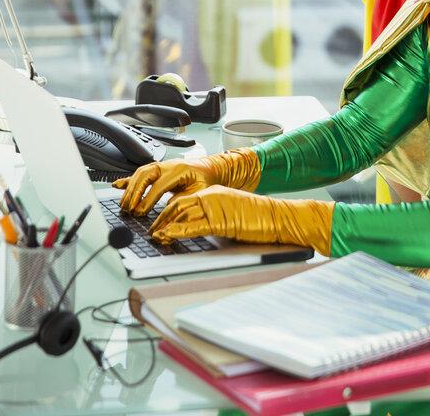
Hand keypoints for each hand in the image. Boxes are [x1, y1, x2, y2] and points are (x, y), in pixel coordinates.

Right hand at [113, 148, 259, 215]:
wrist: (210, 168)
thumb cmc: (206, 180)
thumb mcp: (200, 192)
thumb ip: (185, 199)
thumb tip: (168, 209)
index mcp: (179, 170)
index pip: (159, 185)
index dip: (148, 199)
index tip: (140, 213)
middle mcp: (168, 165)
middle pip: (145, 175)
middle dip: (134, 192)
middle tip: (128, 209)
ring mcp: (162, 166)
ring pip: (140, 173)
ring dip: (130, 188)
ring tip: (124, 204)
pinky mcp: (158, 170)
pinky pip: (140, 173)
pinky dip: (128, 180)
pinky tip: (117, 185)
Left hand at [148, 184, 333, 255]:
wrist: (279, 217)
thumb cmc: (258, 218)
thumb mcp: (230, 213)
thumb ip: (213, 216)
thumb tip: (194, 227)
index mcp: (213, 192)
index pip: (183, 199)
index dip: (166, 212)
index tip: (157, 224)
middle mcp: (212, 195)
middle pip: (177, 204)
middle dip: (160, 219)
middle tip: (151, 232)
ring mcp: (216, 206)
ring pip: (182, 212)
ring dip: (164, 225)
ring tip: (156, 236)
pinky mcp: (221, 220)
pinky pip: (194, 224)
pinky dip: (178, 230)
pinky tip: (169, 236)